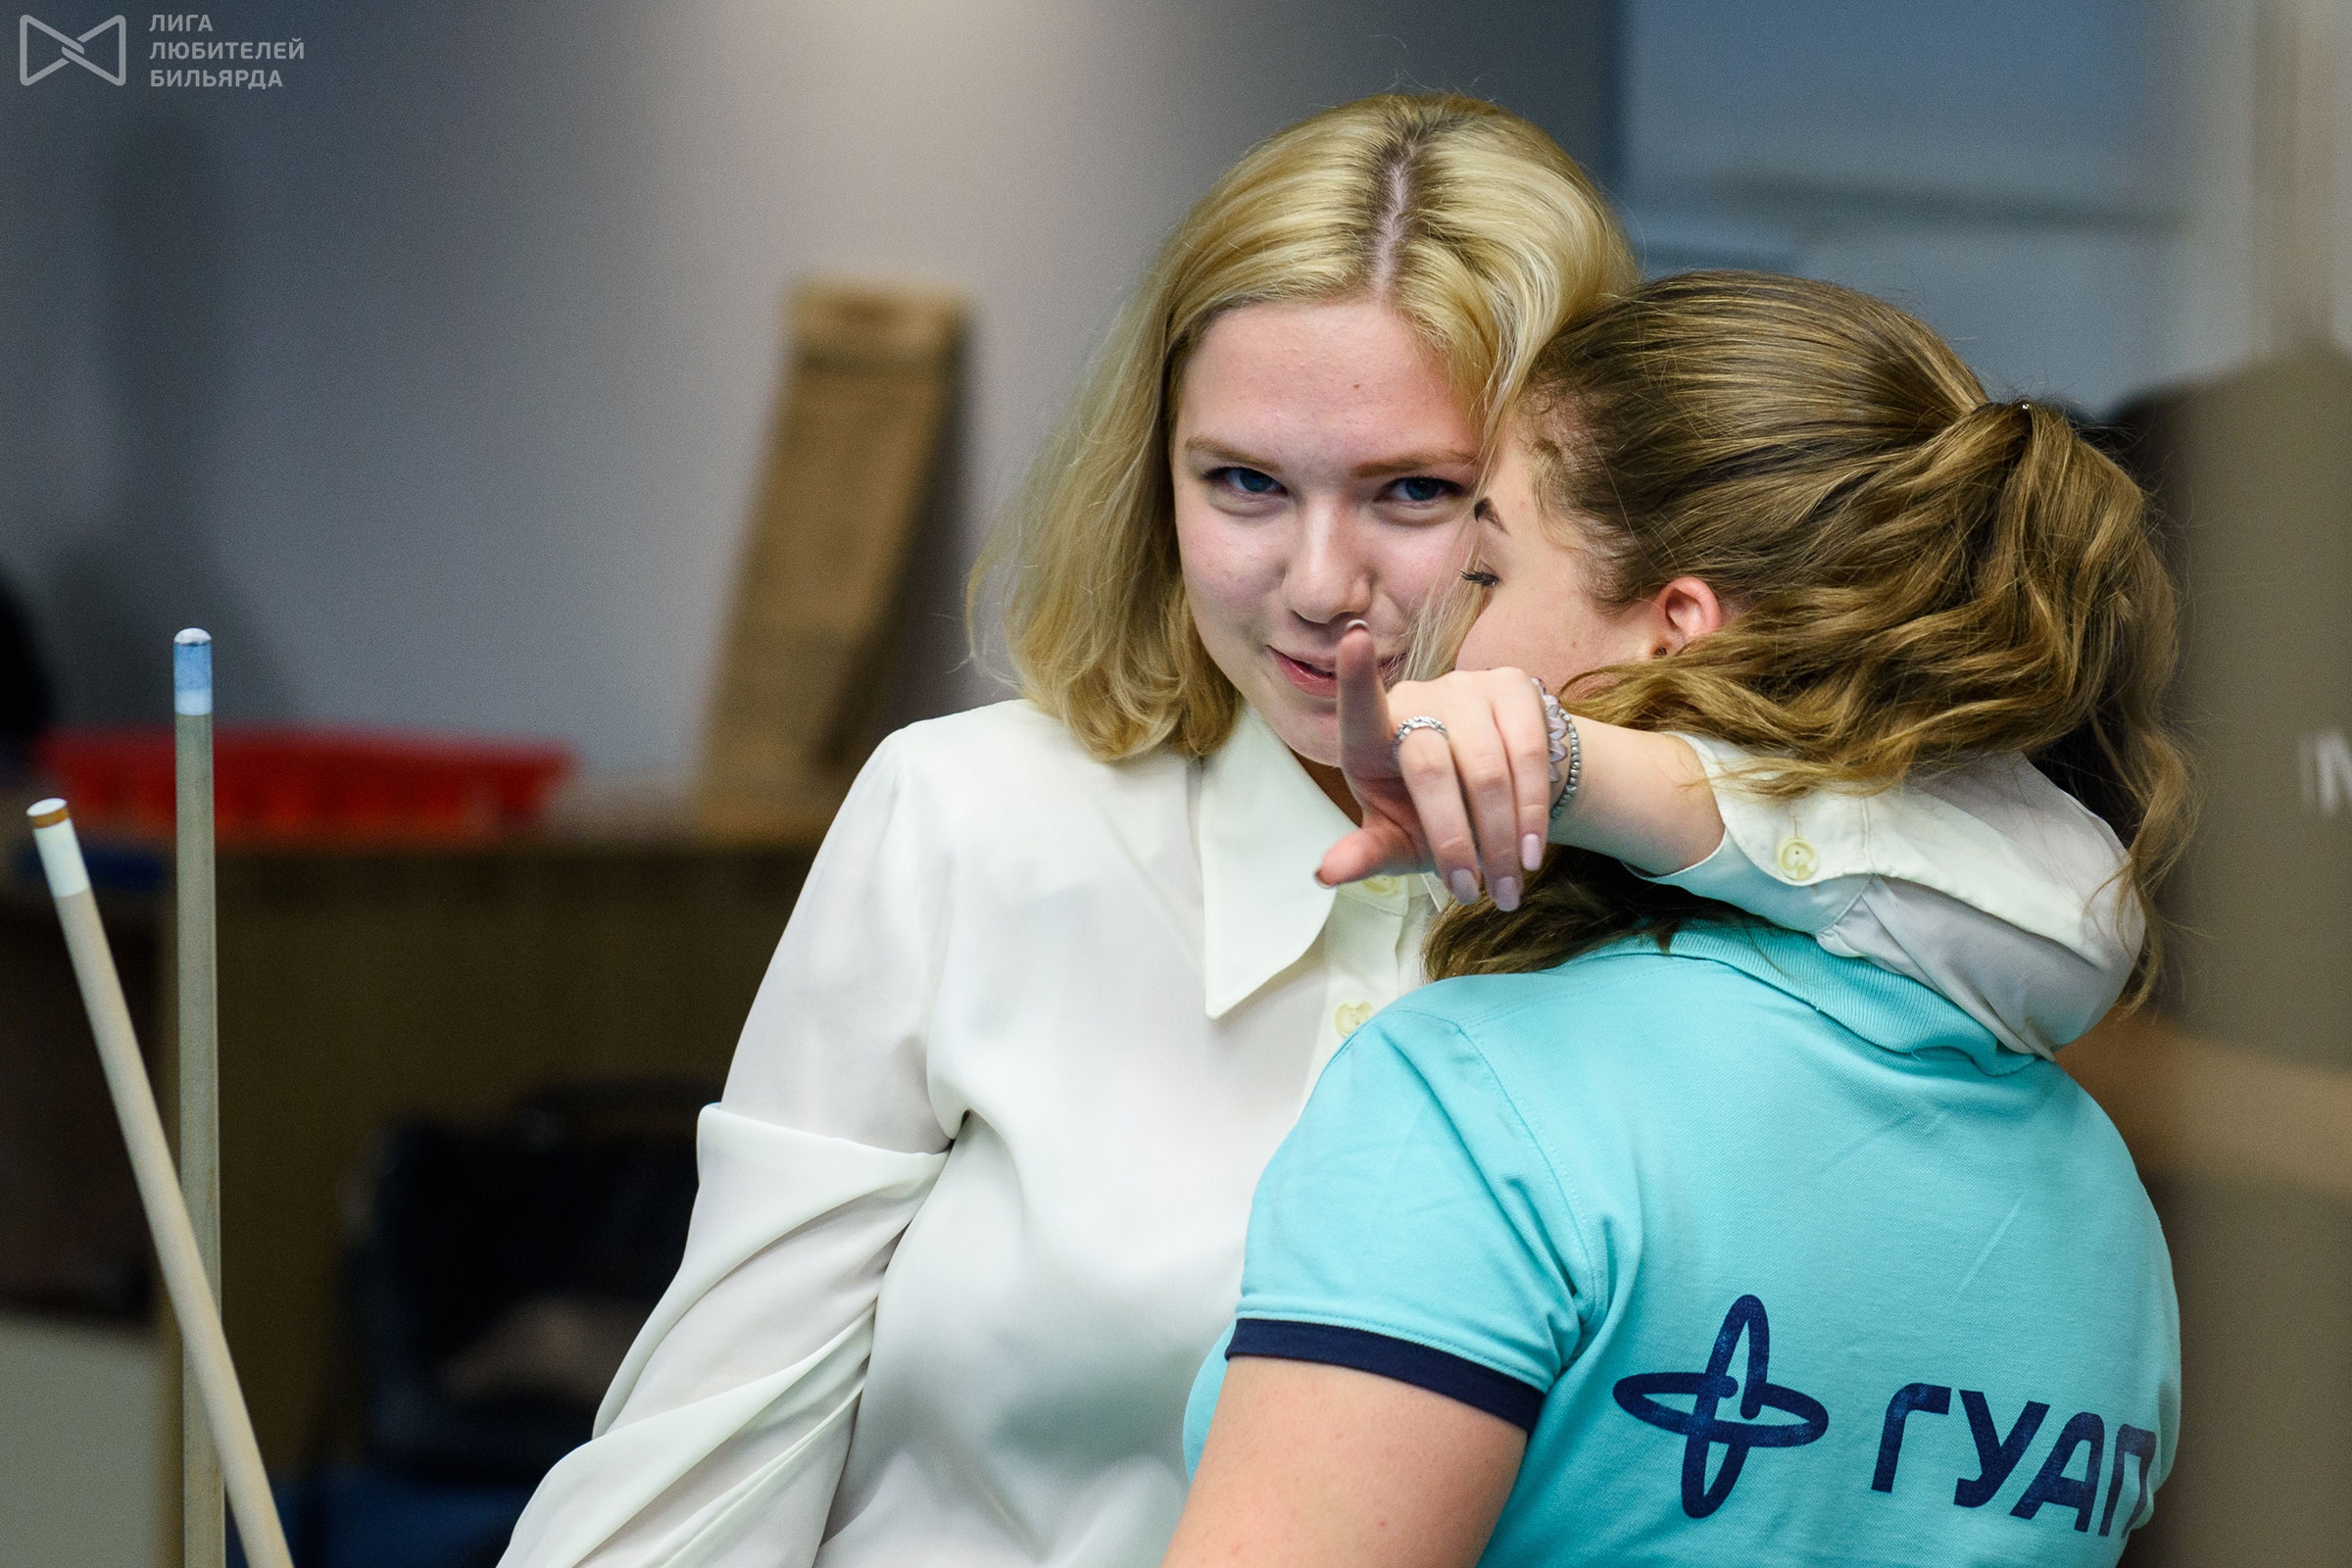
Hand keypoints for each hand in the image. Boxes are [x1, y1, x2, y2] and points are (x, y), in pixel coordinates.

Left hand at [1319, 622, 1557, 910]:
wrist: (1502, 796)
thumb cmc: (1431, 818)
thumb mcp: (1398, 841)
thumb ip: (1367, 854)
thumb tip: (1325, 874)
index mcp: (1370, 737)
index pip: (1359, 707)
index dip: (1354, 675)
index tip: (1352, 639)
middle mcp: (1415, 700)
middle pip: (1433, 768)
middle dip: (1456, 842)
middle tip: (1473, 894)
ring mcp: (1466, 687)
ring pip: (1489, 768)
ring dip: (1503, 839)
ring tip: (1508, 887)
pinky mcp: (1513, 686)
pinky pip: (1530, 753)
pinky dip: (1532, 811)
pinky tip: (1533, 849)